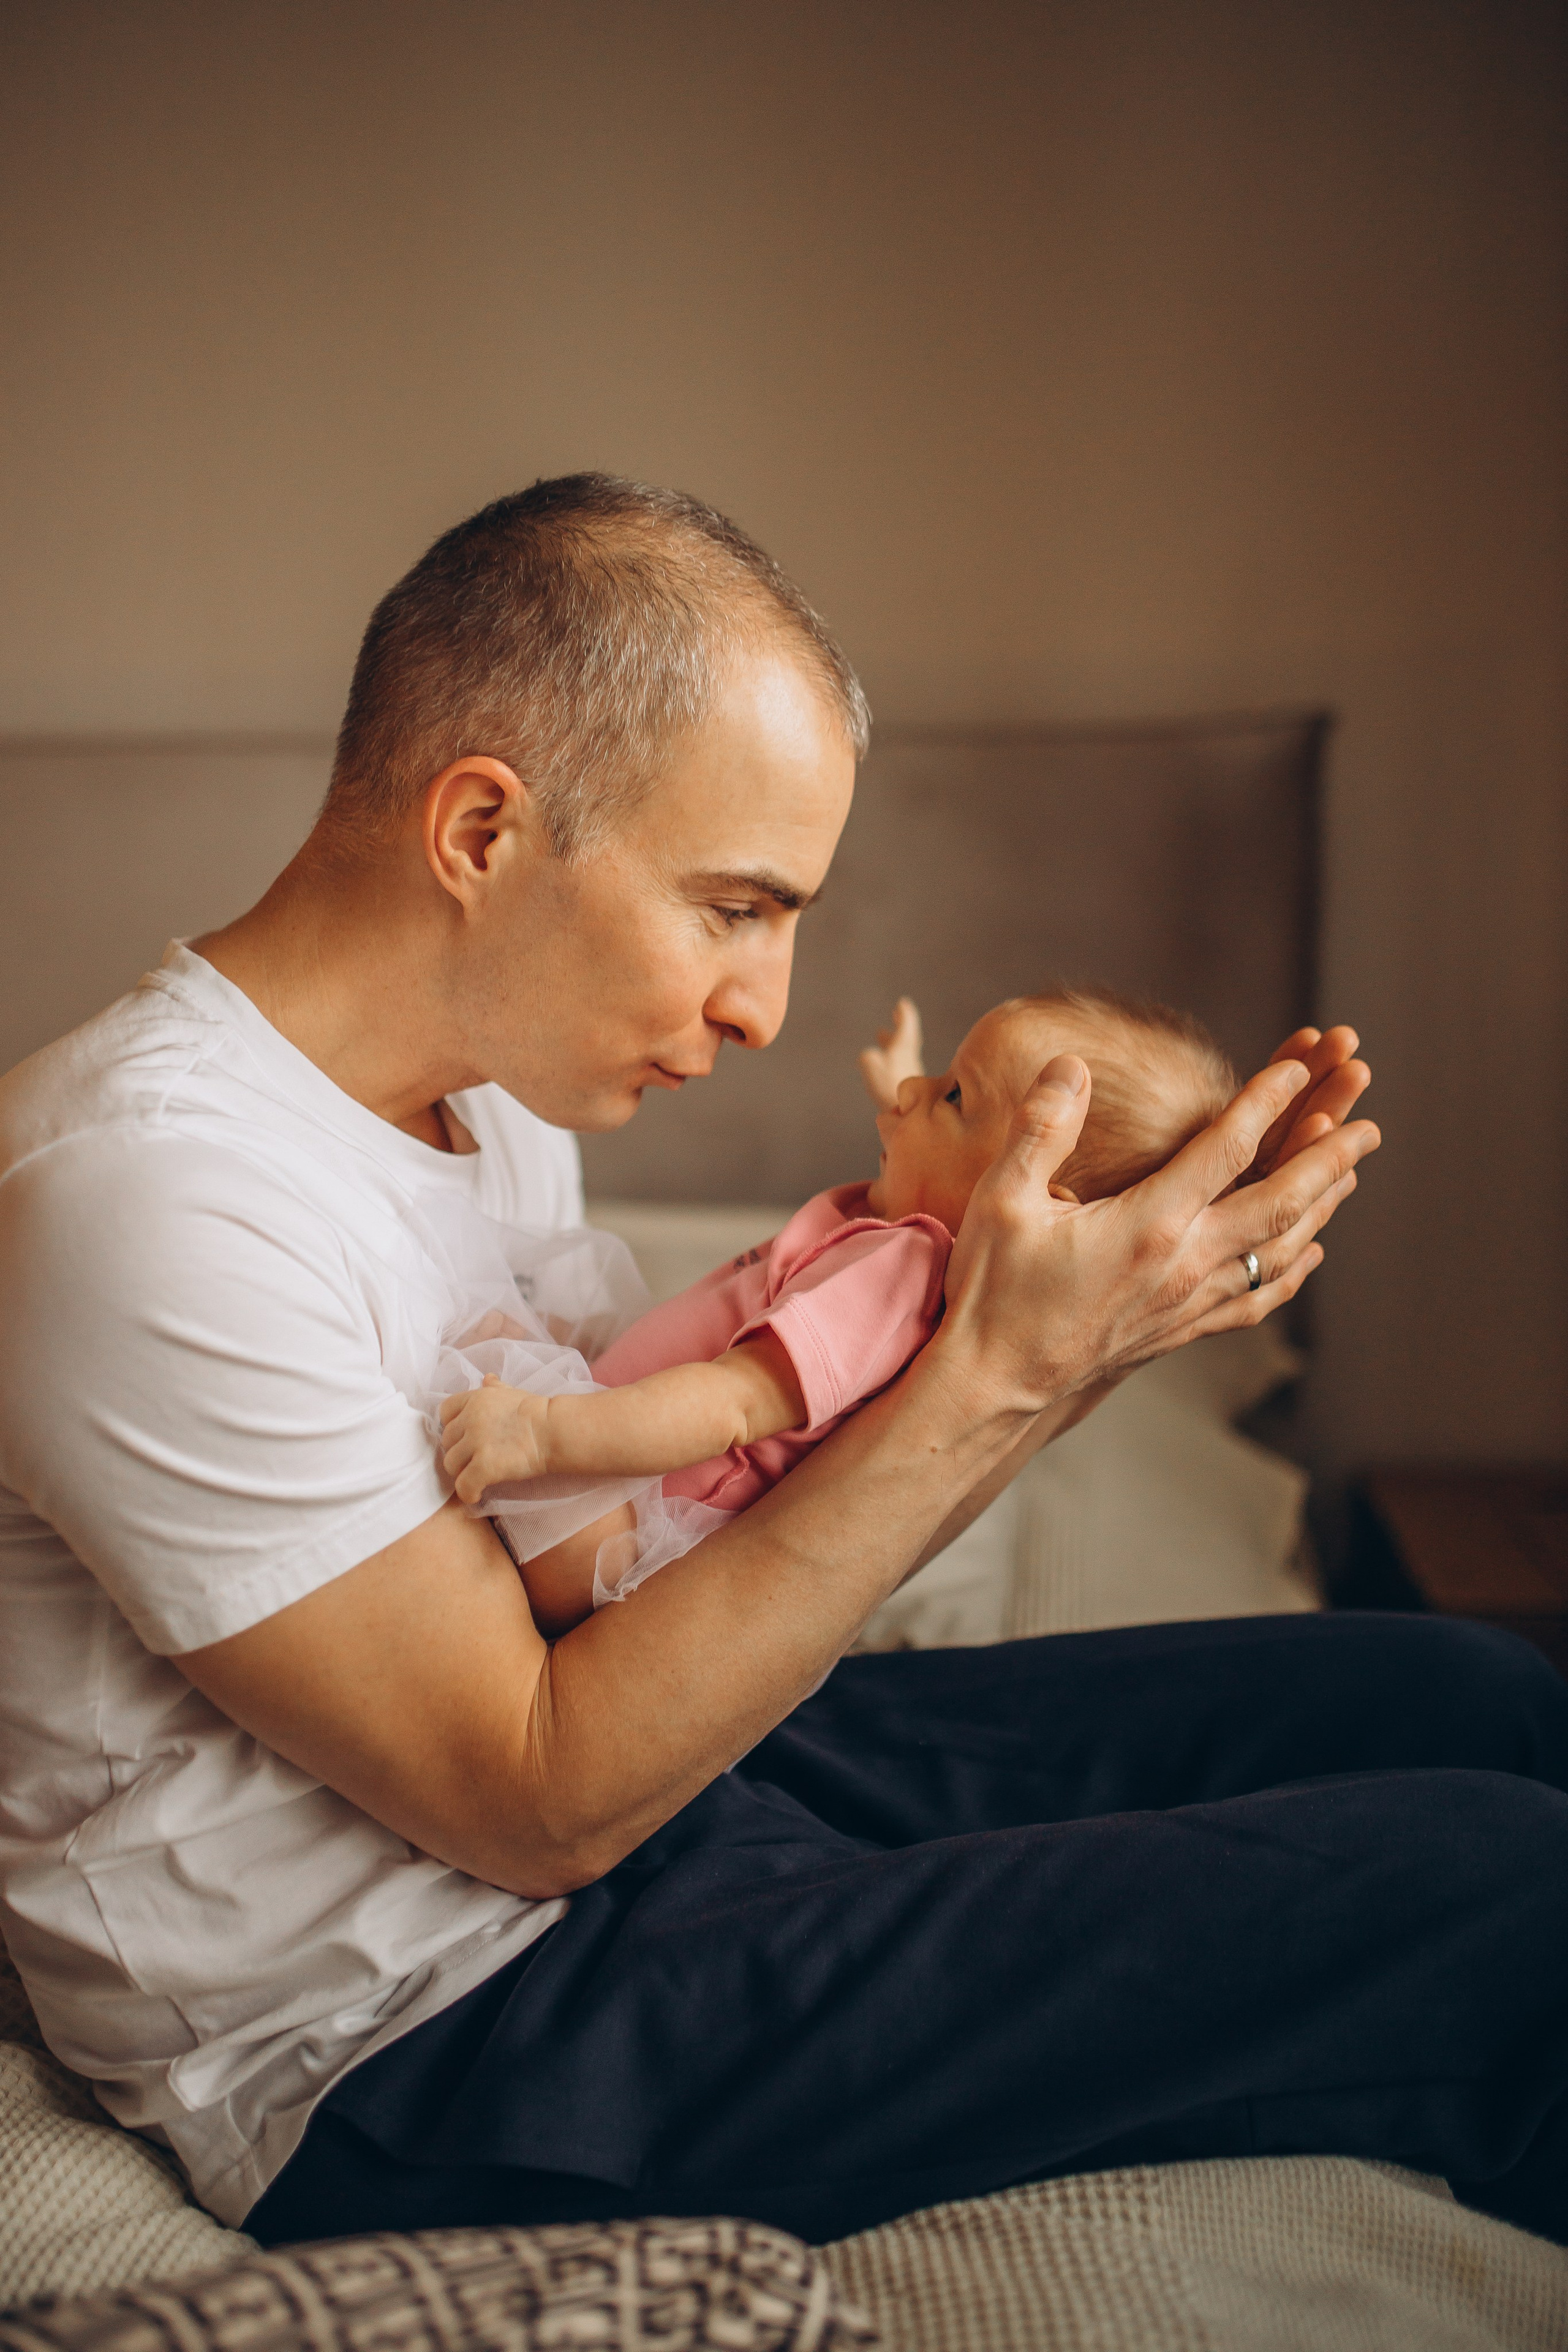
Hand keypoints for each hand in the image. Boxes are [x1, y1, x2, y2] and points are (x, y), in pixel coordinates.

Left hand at [439, 1376, 550, 1500]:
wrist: (554, 1430)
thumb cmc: (538, 1412)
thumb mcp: (512, 1393)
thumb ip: (495, 1388)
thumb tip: (487, 1378)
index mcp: (475, 1399)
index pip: (445, 1412)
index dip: (453, 1426)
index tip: (465, 1435)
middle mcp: (471, 1418)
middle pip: (446, 1441)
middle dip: (459, 1451)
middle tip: (474, 1459)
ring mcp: (476, 1443)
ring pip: (450, 1464)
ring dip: (462, 1471)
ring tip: (477, 1476)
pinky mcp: (484, 1466)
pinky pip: (463, 1485)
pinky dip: (468, 1492)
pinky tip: (477, 1493)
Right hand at [858, 996, 923, 1109]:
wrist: (909, 1112)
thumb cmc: (890, 1085)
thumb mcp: (871, 1064)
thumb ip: (867, 1056)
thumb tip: (869, 1057)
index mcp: (904, 1046)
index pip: (907, 1024)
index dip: (905, 1013)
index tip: (902, 1003)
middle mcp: (910, 1056)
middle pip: (907, 1036)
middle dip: (901, 1024)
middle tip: (897, 1013)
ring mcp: (909, 1071)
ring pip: (902, 1050)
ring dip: (893, 1040)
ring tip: (881, 1035)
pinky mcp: (906, 1084)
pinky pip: (899, 1064)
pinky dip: (891, 1057)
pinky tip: (882, 1062)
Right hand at [938, 1048, 1379, 1411]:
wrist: (994, 1385)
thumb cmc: (993, 1291)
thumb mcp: (1001, 1199)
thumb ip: (1040, 1127)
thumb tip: (1072, 1065)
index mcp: (1147, 1225)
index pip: (1225, 1151)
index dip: (1265, 1103)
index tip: (1297, 1069)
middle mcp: (1183, 1265)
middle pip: (1280, 1202)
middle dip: (1329, 1159)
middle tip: (1366, 1125)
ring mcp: (1188, 1303)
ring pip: (1280, 1250)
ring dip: (1322, 1207)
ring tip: (1350, 1174)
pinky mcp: (1182, 1331)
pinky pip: (1259, 1298)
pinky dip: (1293, 1269)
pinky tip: (1308, 1252)